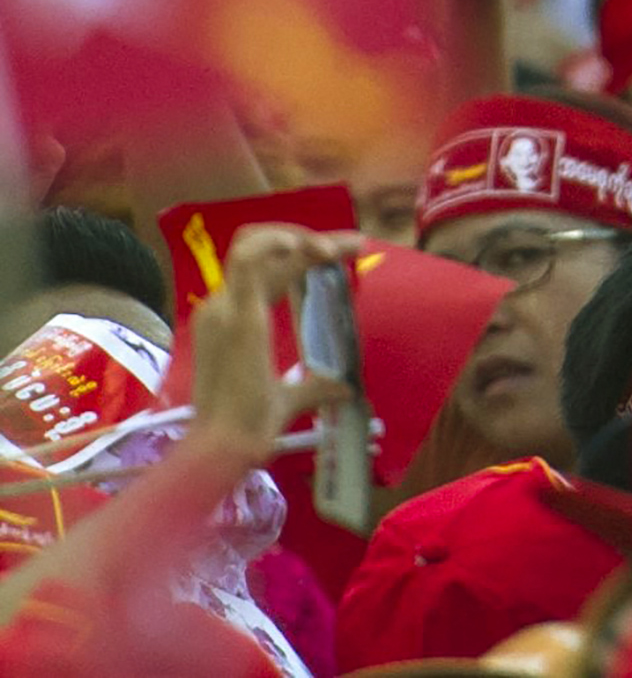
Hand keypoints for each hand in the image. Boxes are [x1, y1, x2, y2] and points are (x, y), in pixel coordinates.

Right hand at [187, 224, 361, 464]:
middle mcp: (222, 307)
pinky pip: (249, 258)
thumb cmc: (249, 428)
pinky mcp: (237, 313)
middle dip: (312, 240)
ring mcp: (225, 307)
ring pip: (256, 245)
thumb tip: (345, 388)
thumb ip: (315, 387)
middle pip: (265, 251)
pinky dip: (278, 242)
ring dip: (299, 237)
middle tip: (357, 244)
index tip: (349, 251)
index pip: (268, 270)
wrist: (225, 446)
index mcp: (230, 320)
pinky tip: (309, 248)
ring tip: (337, 249)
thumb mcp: (290, 398)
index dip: (305, 254)